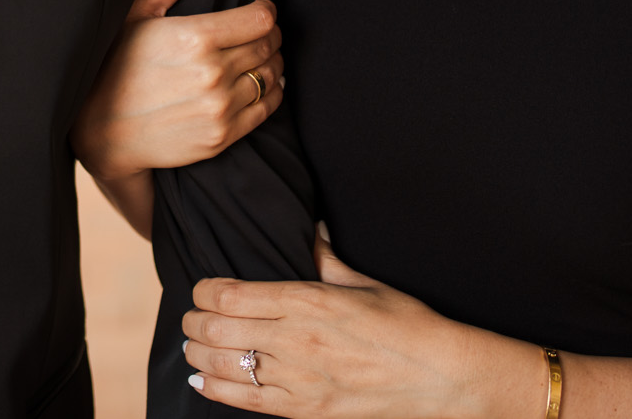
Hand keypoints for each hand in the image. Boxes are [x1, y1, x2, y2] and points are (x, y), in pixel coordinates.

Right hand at [71, 0, 283, 183]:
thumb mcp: (134, 15)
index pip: (261, 19)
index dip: (264, 11)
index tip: (258, 10)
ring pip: (271, 76)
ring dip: (272, 63)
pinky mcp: (221, 138)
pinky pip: (266, 109)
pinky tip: (260, 84)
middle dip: (270, 35)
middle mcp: (211, 74)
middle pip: (269, 45)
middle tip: (260, 32)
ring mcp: (218, 109)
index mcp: (194, 37)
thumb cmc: (113, 65)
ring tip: (260, 57)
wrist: (101, 134)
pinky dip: (271, 93)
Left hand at [180, 227, 543, 417]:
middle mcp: (295, 339)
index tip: (201, 288)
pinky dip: (216, 388)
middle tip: (191, 317)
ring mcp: (298, 379)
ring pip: (224, 365)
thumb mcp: (363, 281)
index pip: (230, 294)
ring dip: (199, 352)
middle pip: (217, 328)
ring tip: (194, 345)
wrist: (439, 376)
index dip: (204, 291)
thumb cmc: (406, 324)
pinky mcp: (306, 410)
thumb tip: (308, 231)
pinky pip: (246, 401)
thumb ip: (324, 259)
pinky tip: (202, 378)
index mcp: (307, 300)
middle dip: (195, 321)